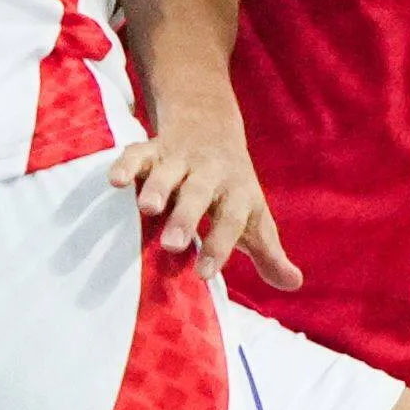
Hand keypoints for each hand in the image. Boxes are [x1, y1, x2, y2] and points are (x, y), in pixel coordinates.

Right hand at [105, 109, 297, 289]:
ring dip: (158, 187)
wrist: (211, 125)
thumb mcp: (254, 218)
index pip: (231, 220)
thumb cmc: (232, 189)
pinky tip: (115, 181)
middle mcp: (209, 174)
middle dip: (186, 218)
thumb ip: (269, 253)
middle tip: (173, 245)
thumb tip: (293, 283)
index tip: (205, 275)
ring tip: (146, 209)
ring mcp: (180, 160)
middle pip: (199, 194)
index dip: (220, 246)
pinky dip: (126, 164)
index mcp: (237, 194)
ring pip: (168, 172)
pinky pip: (138, 153)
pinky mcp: (152, 149)